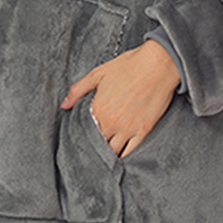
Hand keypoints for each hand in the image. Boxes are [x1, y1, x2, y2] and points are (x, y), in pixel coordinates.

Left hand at [62, 40, 179, 156]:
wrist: (158, 64)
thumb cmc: (129, 66)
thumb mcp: (98, 74)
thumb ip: (78, 90)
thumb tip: (65, 105)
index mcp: (98, 109)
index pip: (84, 133)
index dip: (82, 138)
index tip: (81, 140)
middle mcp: (111, 123)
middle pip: (98, 145)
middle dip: (94, 147)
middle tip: (92, 150)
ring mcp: (129, 129)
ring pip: (113, 151)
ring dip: (108, 154)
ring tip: (105, 155)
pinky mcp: (144, 130)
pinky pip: (132, 151)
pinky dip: (125, 156)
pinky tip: (121, 157)